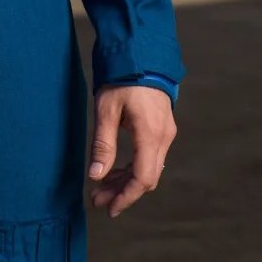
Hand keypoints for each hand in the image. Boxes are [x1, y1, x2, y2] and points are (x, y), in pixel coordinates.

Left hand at [88, 84, 176, 217]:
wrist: (141, 53)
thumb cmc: (121, 79)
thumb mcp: (106, 110)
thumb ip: (103, 144)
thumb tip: (95, 176)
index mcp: (150, 134)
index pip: (142, 178)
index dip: (126, 197)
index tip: (109, 208)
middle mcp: (163, 137)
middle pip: (146, 177)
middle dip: (122, 192)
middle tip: (96, 199)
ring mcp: (165, 132)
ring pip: (149, 168)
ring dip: (126, 180)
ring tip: (101, 187)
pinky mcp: (162, 127)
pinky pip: (150, 156)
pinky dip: (133, 167)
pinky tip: (115, 170)